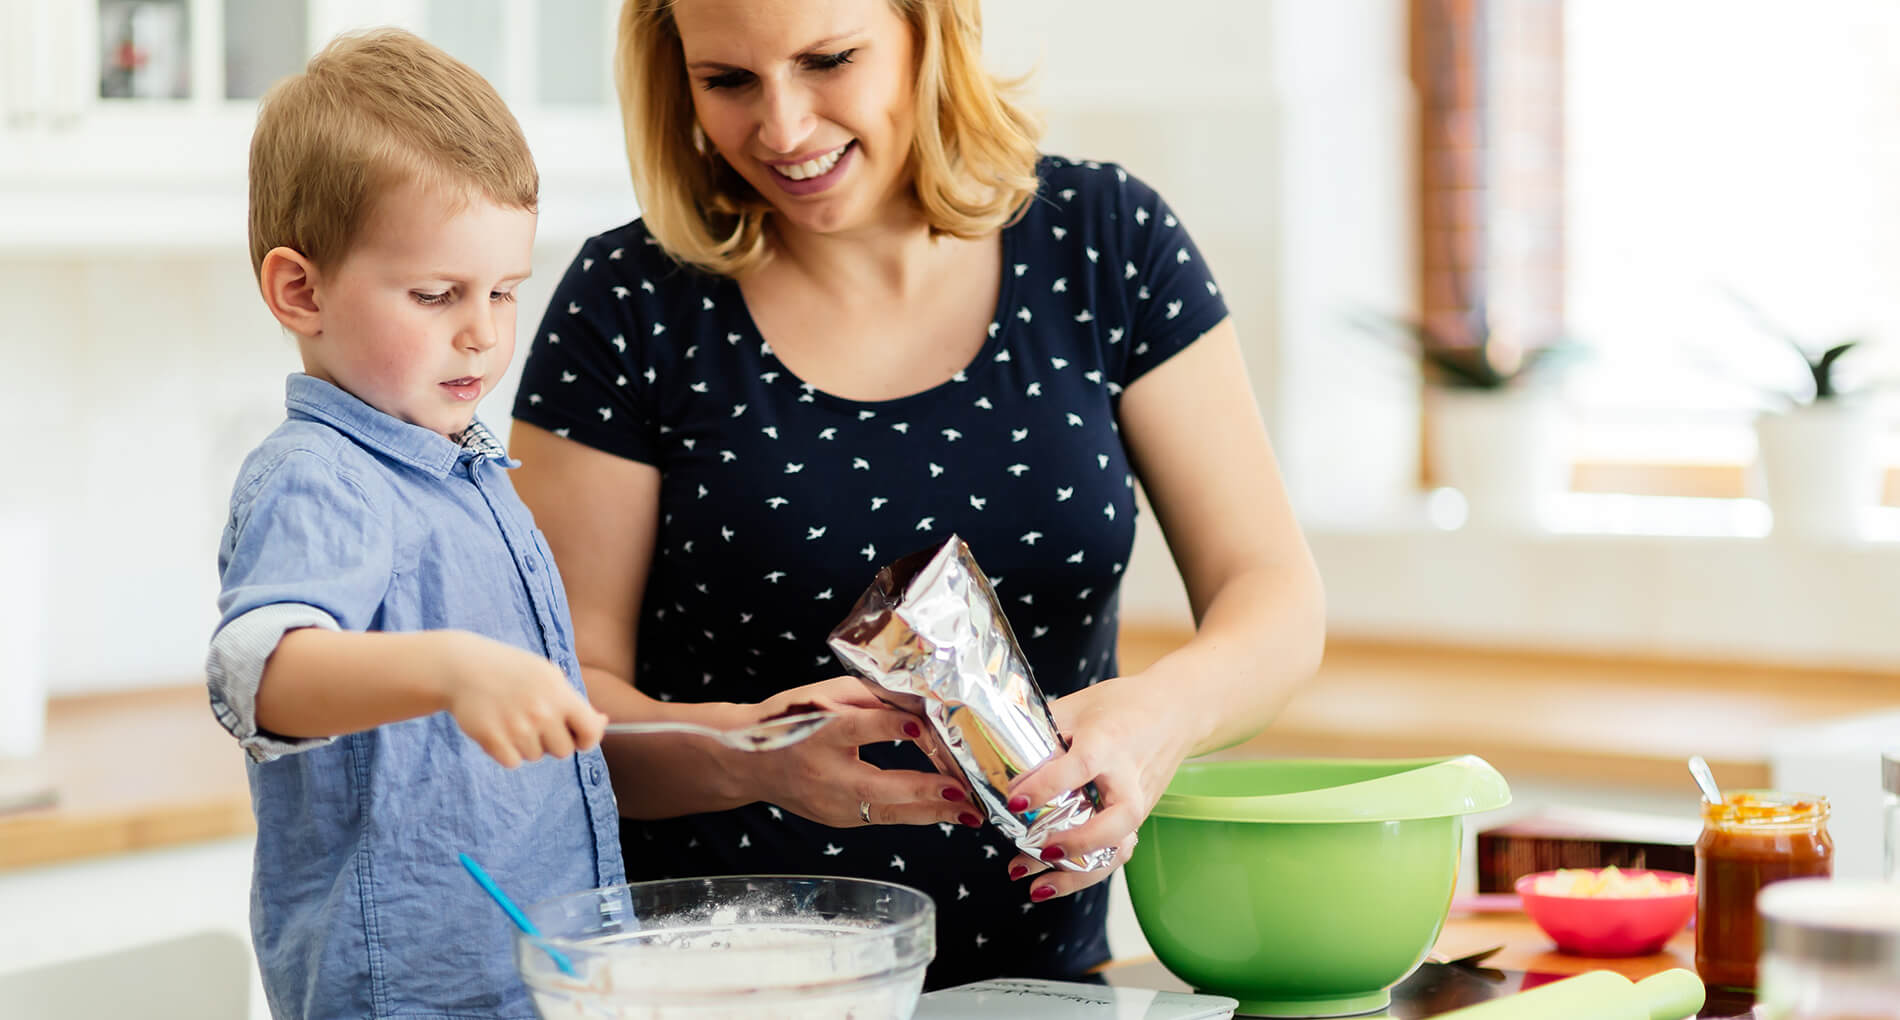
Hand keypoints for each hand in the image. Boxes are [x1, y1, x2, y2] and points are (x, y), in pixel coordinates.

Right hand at [439, 632, 607, 767]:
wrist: (464, 667)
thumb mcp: (548, 675)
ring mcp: (517, 727)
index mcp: (560, 693)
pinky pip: (513, 762)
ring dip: (527, 744)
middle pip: (563, 751)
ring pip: (535, 756)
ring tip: (512, 719)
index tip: (577, 737)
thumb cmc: (512, 671)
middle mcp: (542, 712)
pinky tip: (498, 729)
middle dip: (553, 741)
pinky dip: (506, 751)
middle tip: (535, 722)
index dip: (587, 739)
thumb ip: (574, 701)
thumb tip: (602, 722)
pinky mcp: (493, 739)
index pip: (590, 732)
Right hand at [748, 677, 980, 829]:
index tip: (923, 725)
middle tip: (965, 794)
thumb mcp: (824, 696)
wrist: (747, 762)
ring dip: (932, 813)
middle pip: (878, 787)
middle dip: (926, 792)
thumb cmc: (790, 720)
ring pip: (888, 812)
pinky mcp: (839, 820)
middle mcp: (824, 775)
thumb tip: (921, 702)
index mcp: (817, 733)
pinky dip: (916, 814)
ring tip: (970, 814)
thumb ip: (870, 697)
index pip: (856, 729)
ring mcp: (831, 805)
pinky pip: (884, 817)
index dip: (889, 726)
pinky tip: (946, 811)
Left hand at [1001, 675, 1192, 899]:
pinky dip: (1086, 871)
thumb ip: (1042, 729)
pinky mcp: (1139, 818)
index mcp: (1109, 742)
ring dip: (1078, 874)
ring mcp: (1139, 802)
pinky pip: (1116, 852)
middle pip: (1116, 820)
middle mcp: (1129, 778)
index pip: (1079, 767)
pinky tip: (1053, 881)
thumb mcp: (1077, 706)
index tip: (1014, 801)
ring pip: (1118, 848)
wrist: (1176, 711)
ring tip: (1036, 887)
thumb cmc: (1123, 705)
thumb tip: (1000, 755)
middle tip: (1039, 849)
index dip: (1046, 786)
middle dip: (1077, 842)